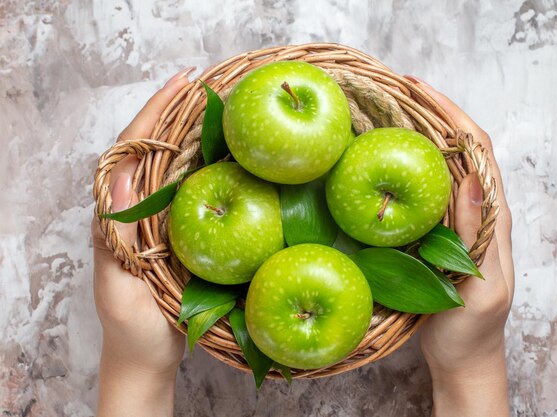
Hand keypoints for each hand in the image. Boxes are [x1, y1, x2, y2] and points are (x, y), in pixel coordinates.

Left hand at [91, 67, 194, 416]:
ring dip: (196, 133)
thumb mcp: (118, 284)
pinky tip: (233, 158)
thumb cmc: (132, 330)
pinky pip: (196, 192)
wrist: (147, 360)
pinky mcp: (182, 234)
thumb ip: (115, 233)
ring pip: (176, 166)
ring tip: (225, 108)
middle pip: (156, 148)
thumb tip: (119, 169)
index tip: (183, 83)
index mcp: (116, 215)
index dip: (155, 112)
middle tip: (211, 84)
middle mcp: (138, 209)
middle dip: (179, 112)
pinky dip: (211, 167)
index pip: (132, 149)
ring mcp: (162, 220)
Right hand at [407, 76, 513, 416]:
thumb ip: (480, 237)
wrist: (462, 358)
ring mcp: (456, 220)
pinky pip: (424, 188)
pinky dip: (408, 164)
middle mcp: (476, 211)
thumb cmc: (471, 331)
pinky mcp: (438, 232)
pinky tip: (385, 157)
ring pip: (441, 164)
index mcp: (493, 218)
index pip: (477, 150)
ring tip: (386, 110)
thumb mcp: (479, 289)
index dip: (451, 113)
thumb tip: (475, 180)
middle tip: (393, 90)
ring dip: (418, 132)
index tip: (418, 90)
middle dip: (430, 112)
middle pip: (459, 147)